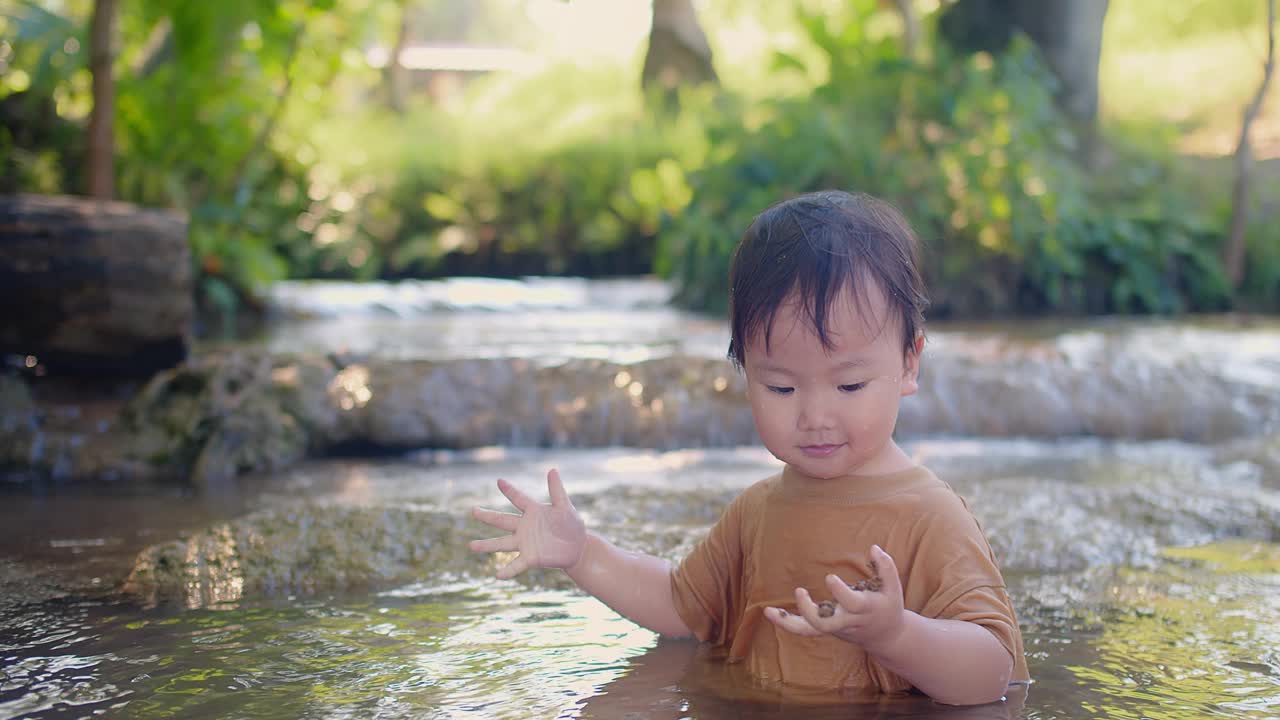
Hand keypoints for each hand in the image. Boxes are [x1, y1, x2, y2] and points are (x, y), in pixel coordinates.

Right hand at [469, 468, 586, 578]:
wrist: (578, 547)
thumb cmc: (571, 525)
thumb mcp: (565, 507)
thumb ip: (557, 490)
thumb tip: (552, 470)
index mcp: (533, 511)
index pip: (519, 499)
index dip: (511, 491)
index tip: (500, 481)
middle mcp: (525, 527)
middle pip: (503, 520)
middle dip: (488, 516)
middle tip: (473, 511)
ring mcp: (525, 543)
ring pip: (502, 543)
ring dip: (487, 545)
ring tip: (471, 546)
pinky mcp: (531, 558)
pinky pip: (517, 564)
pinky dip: (508, 570)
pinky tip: (498, 575)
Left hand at [763, 545, 905, 653]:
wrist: (886, 636)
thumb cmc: (888, 605)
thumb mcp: (893, 587)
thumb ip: (886, 567)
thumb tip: (873, 548)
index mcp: (865, 609)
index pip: (852, 604)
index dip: (840, 592)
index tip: (829, 577)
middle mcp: (847, 621)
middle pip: (825, 624)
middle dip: (809, 611)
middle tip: (799, 591)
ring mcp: (835, 627)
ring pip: (811, 631)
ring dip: (788, 623)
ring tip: (768, 611)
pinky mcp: (826, 629)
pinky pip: (804, 630)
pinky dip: (786, 623)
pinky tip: (769, 613)